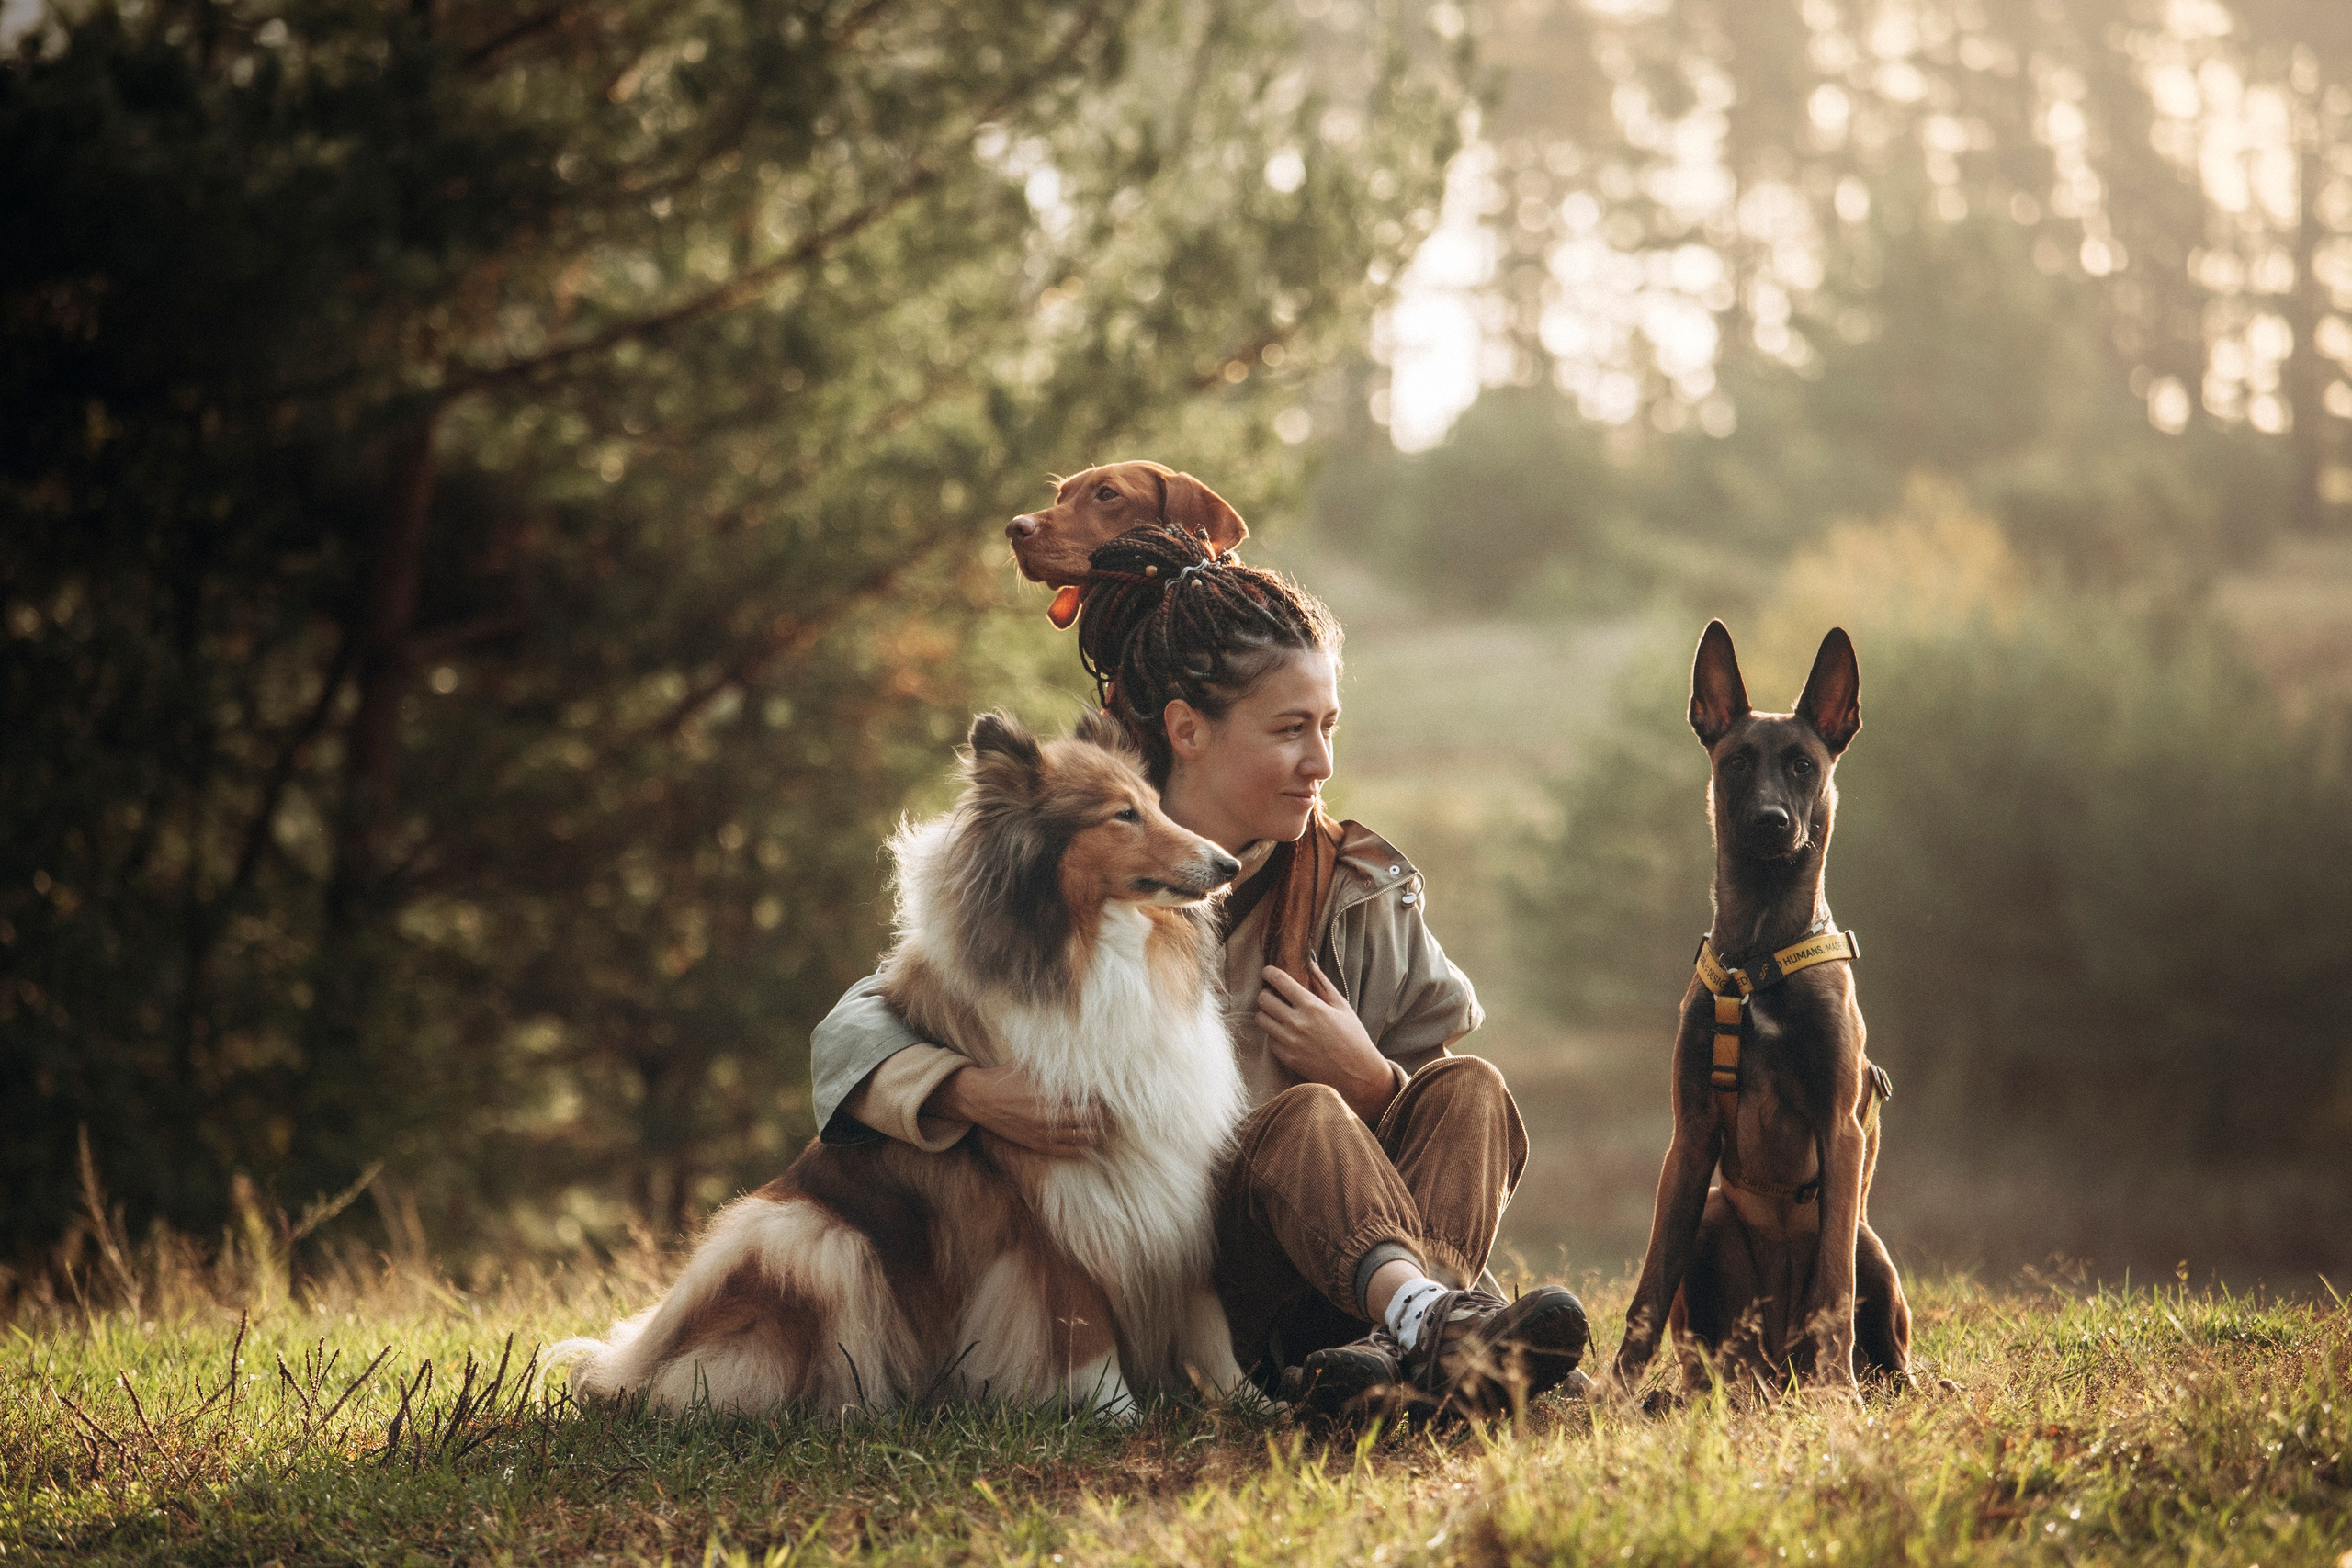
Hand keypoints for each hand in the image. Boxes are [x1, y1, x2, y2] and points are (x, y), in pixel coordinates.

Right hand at [928, 1061, 1104, 1157]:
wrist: (980, 1098)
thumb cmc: (1006, 1077)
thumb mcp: (1029, 1062)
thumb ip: (1051, 1060)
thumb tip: (1074, 1051)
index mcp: (1050, 1092)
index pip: (1087, 1095)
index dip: (1099, 1093)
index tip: (1103, 1091)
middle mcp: (1050, 1114)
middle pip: (1090, 1116)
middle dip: (1100, 1112)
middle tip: (1103, 1107)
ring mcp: (1044, 1132)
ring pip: (1082, 1136)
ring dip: (1095, 1130)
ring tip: (1098, 1124)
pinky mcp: (1037, 1144)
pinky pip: (1068, 1151)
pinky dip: (1082, 1148)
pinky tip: (1088, 1142)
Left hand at [1256, 962, 1396, 1120]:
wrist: (1357, 1074)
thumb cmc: (1353, 1037)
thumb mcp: (1342, 1006)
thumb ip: (1322, 983)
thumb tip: (1309, 962)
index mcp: (1312, 1006)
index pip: (1279, 981)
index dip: (1269, 973)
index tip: (1269, 972)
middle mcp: (1297, 1023)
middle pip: (1263, 1000)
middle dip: (1267, 993)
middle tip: (1274, 995)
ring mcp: (1290, 1042)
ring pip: (1261, 1020)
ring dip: (1267, 1013)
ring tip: (1278, 1014)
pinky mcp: (1286, 1058)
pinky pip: (1269, 1039)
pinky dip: (1274, 1033)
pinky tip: (1286, 1032)